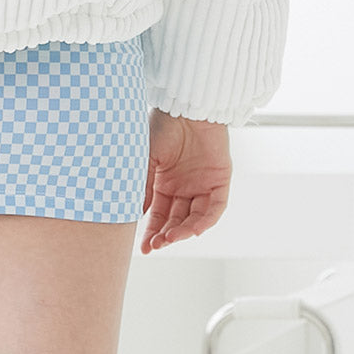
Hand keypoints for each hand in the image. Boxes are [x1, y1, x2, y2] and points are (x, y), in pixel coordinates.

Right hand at [140, 107, 230, 252]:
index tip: (143, 248)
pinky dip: (204, 221)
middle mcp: (184, 186)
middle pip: (176, 220)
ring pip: (194, 218)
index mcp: (165, 181)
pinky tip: (192, 230)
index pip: (159, 214)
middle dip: (166, 235)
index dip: (152, 232)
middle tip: (155, 245)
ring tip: (169, 239)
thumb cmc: (162, 125)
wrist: (185, 105)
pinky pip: (214, 208)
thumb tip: (133, 214)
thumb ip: (141, 186)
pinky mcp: (220, 180)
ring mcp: (202, 184)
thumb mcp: (145, 158)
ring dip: (183, 231)